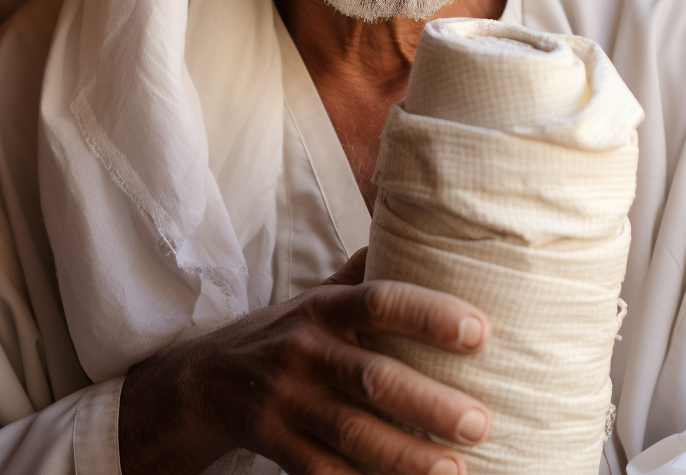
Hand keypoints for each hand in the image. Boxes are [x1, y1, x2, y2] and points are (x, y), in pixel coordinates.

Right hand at [118, 249, 491, 474]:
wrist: (205, 378)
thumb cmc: (286, 332)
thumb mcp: (318, 293)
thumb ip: (365, 272)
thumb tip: (421, 234)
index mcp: (325, 307)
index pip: (380, 300)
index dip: (429, 314)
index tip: (480, 332)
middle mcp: (306, 350)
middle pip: (374, 378)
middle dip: (430, 404)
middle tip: (480, 423)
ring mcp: (287, 401)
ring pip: (351, 433)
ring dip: (406, 456)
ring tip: (455, 470)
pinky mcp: (274, 444)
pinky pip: (322, 471)